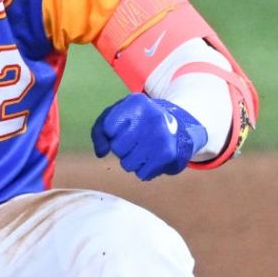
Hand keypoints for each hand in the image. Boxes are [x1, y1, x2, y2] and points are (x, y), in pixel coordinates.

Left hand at [91, 93, 207, 180]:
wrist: (177, 128)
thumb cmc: (139, 122)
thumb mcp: (119, 115)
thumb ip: (100, 130)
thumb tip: (101, 153)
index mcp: (136, 102)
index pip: (108, 127)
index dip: (110, 133)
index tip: (122, 127)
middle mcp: (151, 117)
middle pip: (117, 148)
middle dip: (121, 148)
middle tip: (134, 140)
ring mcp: (161, 137)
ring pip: (127, 164)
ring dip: (131, 160)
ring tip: (143, 148)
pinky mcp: (167, 155)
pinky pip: (141, 174)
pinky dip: (144, 169)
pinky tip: (152, 157)